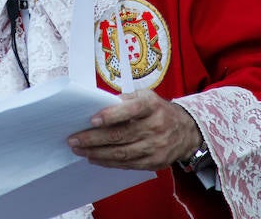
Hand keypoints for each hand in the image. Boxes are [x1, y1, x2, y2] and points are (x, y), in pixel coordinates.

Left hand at [67, 90, 201, 170]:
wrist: (187, 131)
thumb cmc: (159, 110)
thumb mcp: (146, 96)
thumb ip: (126, 99)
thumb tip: (100, 105)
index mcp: (152, 106)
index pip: (130, 110)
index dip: (110, 115)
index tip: (92, 120)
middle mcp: (155, 126)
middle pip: (120, 136)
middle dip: (94, 139)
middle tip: (74, 139)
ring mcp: (155, 147)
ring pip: (121, 153)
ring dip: (97, 153)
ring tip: (79, 150)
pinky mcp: (154, 162)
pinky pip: (127, 164)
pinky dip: (108, 162)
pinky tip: (95, 158)